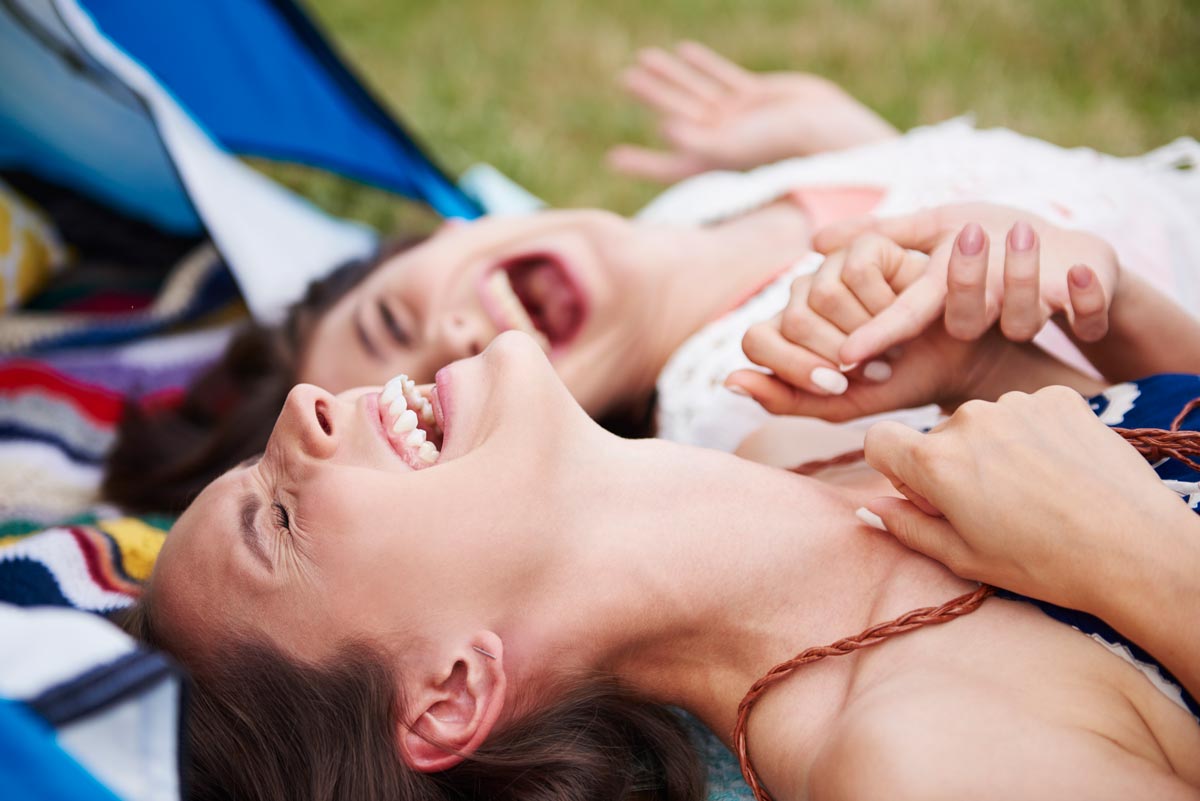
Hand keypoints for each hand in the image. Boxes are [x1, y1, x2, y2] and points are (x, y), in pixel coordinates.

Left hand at [607, 42, 896, 182]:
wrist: (832, 134)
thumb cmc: (788, 150)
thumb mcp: (740, 150)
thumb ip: (703, 141)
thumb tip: (666, 129)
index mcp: (715, 161)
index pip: (670, 165)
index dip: (643, 163)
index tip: (613, 159)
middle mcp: (724, 139)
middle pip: (679, 114)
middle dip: (653, 95)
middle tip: (624, 78)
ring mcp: (740, 116)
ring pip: (697, 91)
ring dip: (671, 75)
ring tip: (644, 58)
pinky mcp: (757, 96)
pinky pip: (724, 77)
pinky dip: (704, 65)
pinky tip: (685, 52)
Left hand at [729, 232, 1011, 419]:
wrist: (954, 364)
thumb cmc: (895, 383)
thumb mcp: (838, 405)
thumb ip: (783, 398)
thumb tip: (730, 381)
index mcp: (785, 331)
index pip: (757, 339)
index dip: (793, 366)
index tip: (837, 386)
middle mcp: (801, 295)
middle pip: (790, 319)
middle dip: (837, 355)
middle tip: (875, 368)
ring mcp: (831, 266)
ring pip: (819, 294)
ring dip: (863, 331)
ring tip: (890, 344)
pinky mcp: (868, 244)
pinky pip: (856, 272)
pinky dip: (884, 305)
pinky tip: (904, 314)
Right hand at [812, 203, 1120, 364]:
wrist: (1068, 254)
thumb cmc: (994, 241)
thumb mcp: (936, 227)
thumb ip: (880, 234)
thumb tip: (813, 242)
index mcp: (947, 300)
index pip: (907, 316)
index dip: (881, 332)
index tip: (853, 346)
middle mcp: (987, 315)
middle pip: (964, 318)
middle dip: (966, 281)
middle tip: (967, 235)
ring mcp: (1034, 315)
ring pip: (1023, 318)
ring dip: (1022, 276)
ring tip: (1020, 233)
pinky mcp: (1085, 311)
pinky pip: (1090, 315)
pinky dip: (1089, 297)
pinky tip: (1082, 272)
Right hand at [861, 386, 1194, 611]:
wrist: (1137, 549)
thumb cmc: (1046, 564)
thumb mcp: (964, 558)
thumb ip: (907, 527)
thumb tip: (868, 508)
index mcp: (936, 462)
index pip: (878, 440)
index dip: (893, 470)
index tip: (926, 495)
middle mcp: (968, 420)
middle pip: (936, 436)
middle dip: (951, 466)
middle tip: (994, 508)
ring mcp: (1016, 403)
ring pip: (983, 423)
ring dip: (996, 449)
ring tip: (1036, 492)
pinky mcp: (1058, 396)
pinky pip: (1026, 411)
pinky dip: (1034, 435)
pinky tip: (1060, 470)